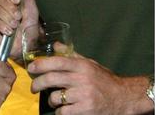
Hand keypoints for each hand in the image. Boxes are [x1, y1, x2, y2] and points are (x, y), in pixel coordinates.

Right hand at [0, 0, 39, 58]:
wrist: (27, 45)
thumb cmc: (30, 29)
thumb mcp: (32, 10)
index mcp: (13, 2)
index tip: (17, 0)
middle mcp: (4, 8)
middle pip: (0, 0)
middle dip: (11, 8)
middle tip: (19, 17)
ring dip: (7, 18)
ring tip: (15, 25)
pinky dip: (2, 26)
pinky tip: (9, 31)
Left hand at [28, 52, 153, 114]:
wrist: (123, 98)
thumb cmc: (105, 81)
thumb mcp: (90, 64)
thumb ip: (72, 56)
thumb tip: (55, 45)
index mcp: (83, 66)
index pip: (58, 62)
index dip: (41, 64)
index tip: (31, 68)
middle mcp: (82, 79)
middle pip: (51, 79)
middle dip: (37, 84)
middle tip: (34, 87)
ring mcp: (83, 95)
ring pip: (55, 97)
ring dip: (51, 100)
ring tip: (55, 100)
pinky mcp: (84, 110)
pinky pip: (63, 112)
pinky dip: (60, 111)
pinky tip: (65, 109)